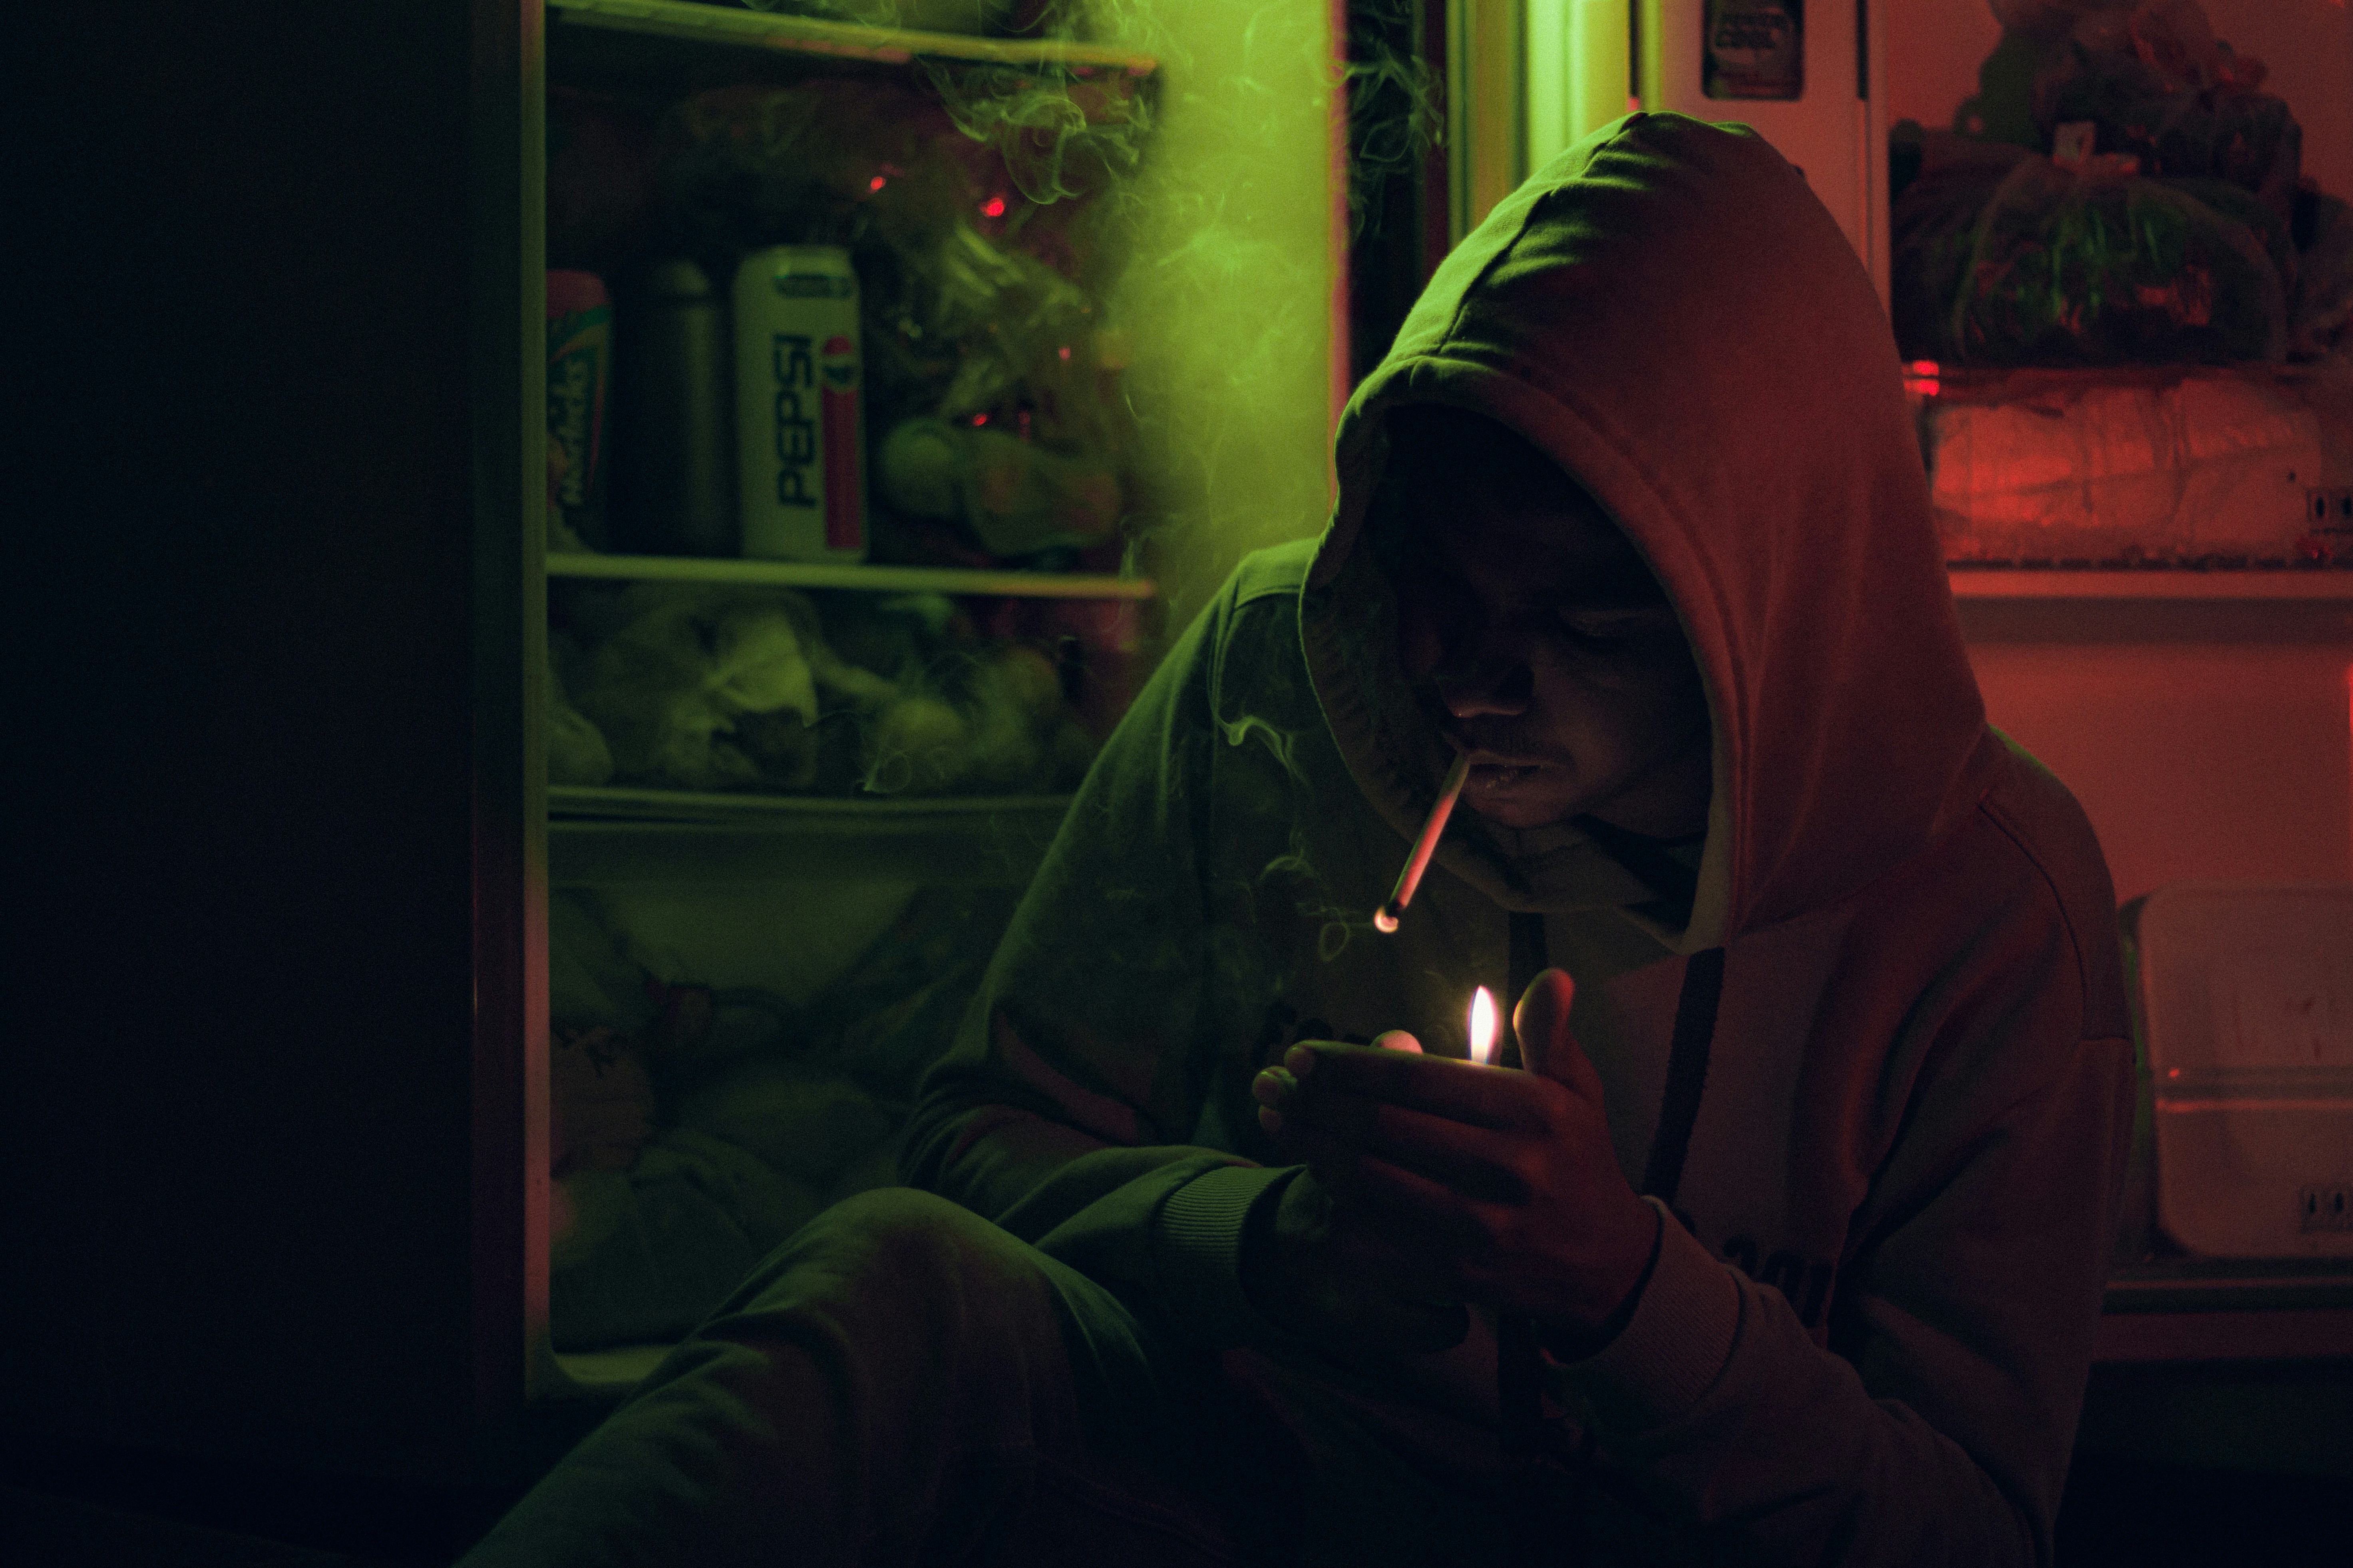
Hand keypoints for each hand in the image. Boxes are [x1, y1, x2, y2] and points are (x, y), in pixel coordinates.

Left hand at [1250, 970, 1657, 1337]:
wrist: (1606, 1266)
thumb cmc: (1578, 1161)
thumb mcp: (1577, 1093)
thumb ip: (1551, 1036)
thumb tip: (1553, 977)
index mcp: (1533, 1113)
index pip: (1419, 1081)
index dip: (1351, 1065)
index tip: (1302, 1054)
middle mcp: (1508, 1169)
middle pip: (1384, 1128)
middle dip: (1315, 1102)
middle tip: (1269, 1083)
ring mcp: (1482, 1228)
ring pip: (1371, 1182)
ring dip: (1311, 1148)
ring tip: (1272, 1120)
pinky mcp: (1461, 1275)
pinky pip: (1379, 1240)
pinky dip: (1334, 1209)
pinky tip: (1305, 1182)